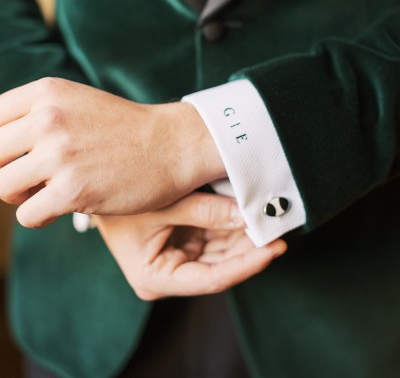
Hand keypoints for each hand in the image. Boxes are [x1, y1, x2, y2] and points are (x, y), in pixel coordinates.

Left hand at [0, 78, 224, 226]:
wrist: (171, 144)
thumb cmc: (122, 128)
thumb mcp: (75, 102)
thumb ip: (34, 115)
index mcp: (46, 92)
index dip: (0, 145)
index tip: (13, 158)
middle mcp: (47, 118)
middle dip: (6, 170)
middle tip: (31, 178)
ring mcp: (59, 154)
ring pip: (1, 187)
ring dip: (20, 196)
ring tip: (45, 192)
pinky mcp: (72, 190)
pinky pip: (26, 216)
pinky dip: (39, 217)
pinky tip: (61, 206)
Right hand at [95, 193, 286, 298]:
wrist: (101, 187)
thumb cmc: (121, 201)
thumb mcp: (163, 206)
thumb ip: (205, 211)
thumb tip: (245, 215)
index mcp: (156, 278)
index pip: (212, 278)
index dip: (247, 264)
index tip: (274, 249)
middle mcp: (170, 275)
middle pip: (222, 266)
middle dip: (251, 248)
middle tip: (279, 228)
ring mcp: (179, 260)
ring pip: (223, 252)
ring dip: (247, 237)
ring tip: (271, 219)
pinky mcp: (185, 244)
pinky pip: (217, 239)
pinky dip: (235, 227)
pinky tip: (253, 216)